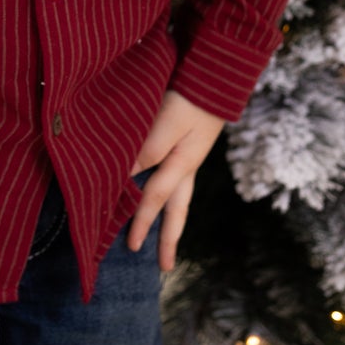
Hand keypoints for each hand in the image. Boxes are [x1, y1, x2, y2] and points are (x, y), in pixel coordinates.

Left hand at [126, 88, 223, 270]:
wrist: (217, 76)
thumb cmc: (191, 96)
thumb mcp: (167, 122)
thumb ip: (148, 148)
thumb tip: (127, 176)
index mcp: (182, 164)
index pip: (154, 198)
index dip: (141, 221)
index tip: (130, 246)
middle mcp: (188, 166)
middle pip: (177, 209)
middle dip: (168, 237)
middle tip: (165, 267)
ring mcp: (191, 156)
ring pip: (180, 197)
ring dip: (171, 220)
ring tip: (165, 241)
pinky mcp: (189, 144)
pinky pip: (177, 179)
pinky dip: (169, 194)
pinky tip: (162, 194)